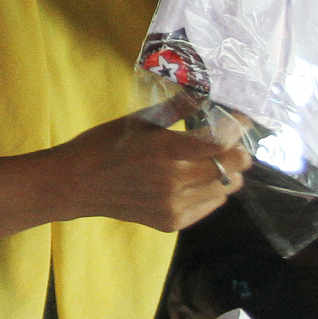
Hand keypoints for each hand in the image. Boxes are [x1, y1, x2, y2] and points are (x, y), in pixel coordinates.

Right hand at [0, 114, 249, 239]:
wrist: (76, 184)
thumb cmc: (104, 145)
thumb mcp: (138, 121)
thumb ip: (176, 110)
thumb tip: (204, 96)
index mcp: (165, 151)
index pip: (221, 145)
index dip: (238, 132)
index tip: (241, 121)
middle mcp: (174, 182)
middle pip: (231, 171)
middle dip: (238, 155)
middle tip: (231, 143)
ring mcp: (174, 206)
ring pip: (224, 190)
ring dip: (226, 174)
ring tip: (214, 162)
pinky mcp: (172, 222)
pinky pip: (209, 206)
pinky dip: (211, 192)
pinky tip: (196, 180)